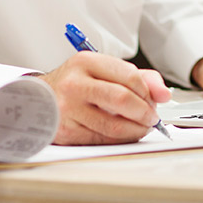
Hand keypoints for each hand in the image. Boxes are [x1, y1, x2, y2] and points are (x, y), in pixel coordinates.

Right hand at [43, 52, 170, 144]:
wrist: (38, 99)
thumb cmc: (76, 83)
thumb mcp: (103, 69)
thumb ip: (138, 77)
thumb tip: (164, 94)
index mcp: (86, 62)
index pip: (129, 77)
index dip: (148, 92)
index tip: (154, 99)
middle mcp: (75, 84)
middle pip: (122, 100)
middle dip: (144, 112)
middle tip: (152, 117)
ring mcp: (68, 110)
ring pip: (113, 126)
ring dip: (136, 130)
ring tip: (141, 126)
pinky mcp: (66, 132)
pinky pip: (102, 140)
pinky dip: (120, 140)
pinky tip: (124, 134)